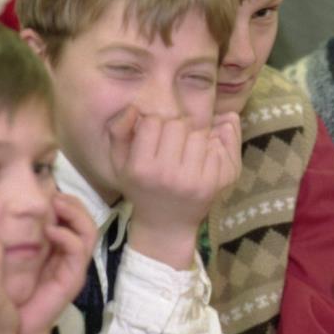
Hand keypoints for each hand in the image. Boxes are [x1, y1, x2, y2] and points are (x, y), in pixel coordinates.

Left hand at [13, 193, 95, 333]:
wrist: (16, 327)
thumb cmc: (13, 292)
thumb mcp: (14, 257)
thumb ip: (18, 235)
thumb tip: (6, 205)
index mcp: (60, 248)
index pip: (74, 216)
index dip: (66, 200)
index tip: (46, 190)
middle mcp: (72, 256)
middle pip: (86, 220)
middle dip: (74, 203)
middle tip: (54, 195)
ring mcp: (75, 267)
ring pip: (89, 232)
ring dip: (75, 215)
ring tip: (57, 206)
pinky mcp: (73, 279)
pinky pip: (79, 252)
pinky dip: (68, 237)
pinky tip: (52, 231)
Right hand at [109, 106, 241, 268]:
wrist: (165, 225)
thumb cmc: (141, 188)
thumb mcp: (119, 163)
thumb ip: (118, 132)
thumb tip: (134, 108)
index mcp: (140, 167)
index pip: (153, 121)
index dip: (154, 125)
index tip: (154, 137)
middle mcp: (164, 174)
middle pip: (178, 125)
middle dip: (175, 130)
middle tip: (172, 144)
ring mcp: (190, 181)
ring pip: (198, 135)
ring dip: (194, 139)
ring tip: (186, 152)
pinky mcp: (210, 185)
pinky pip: (215, 150)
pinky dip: (210, 150)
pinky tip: (200, 161)